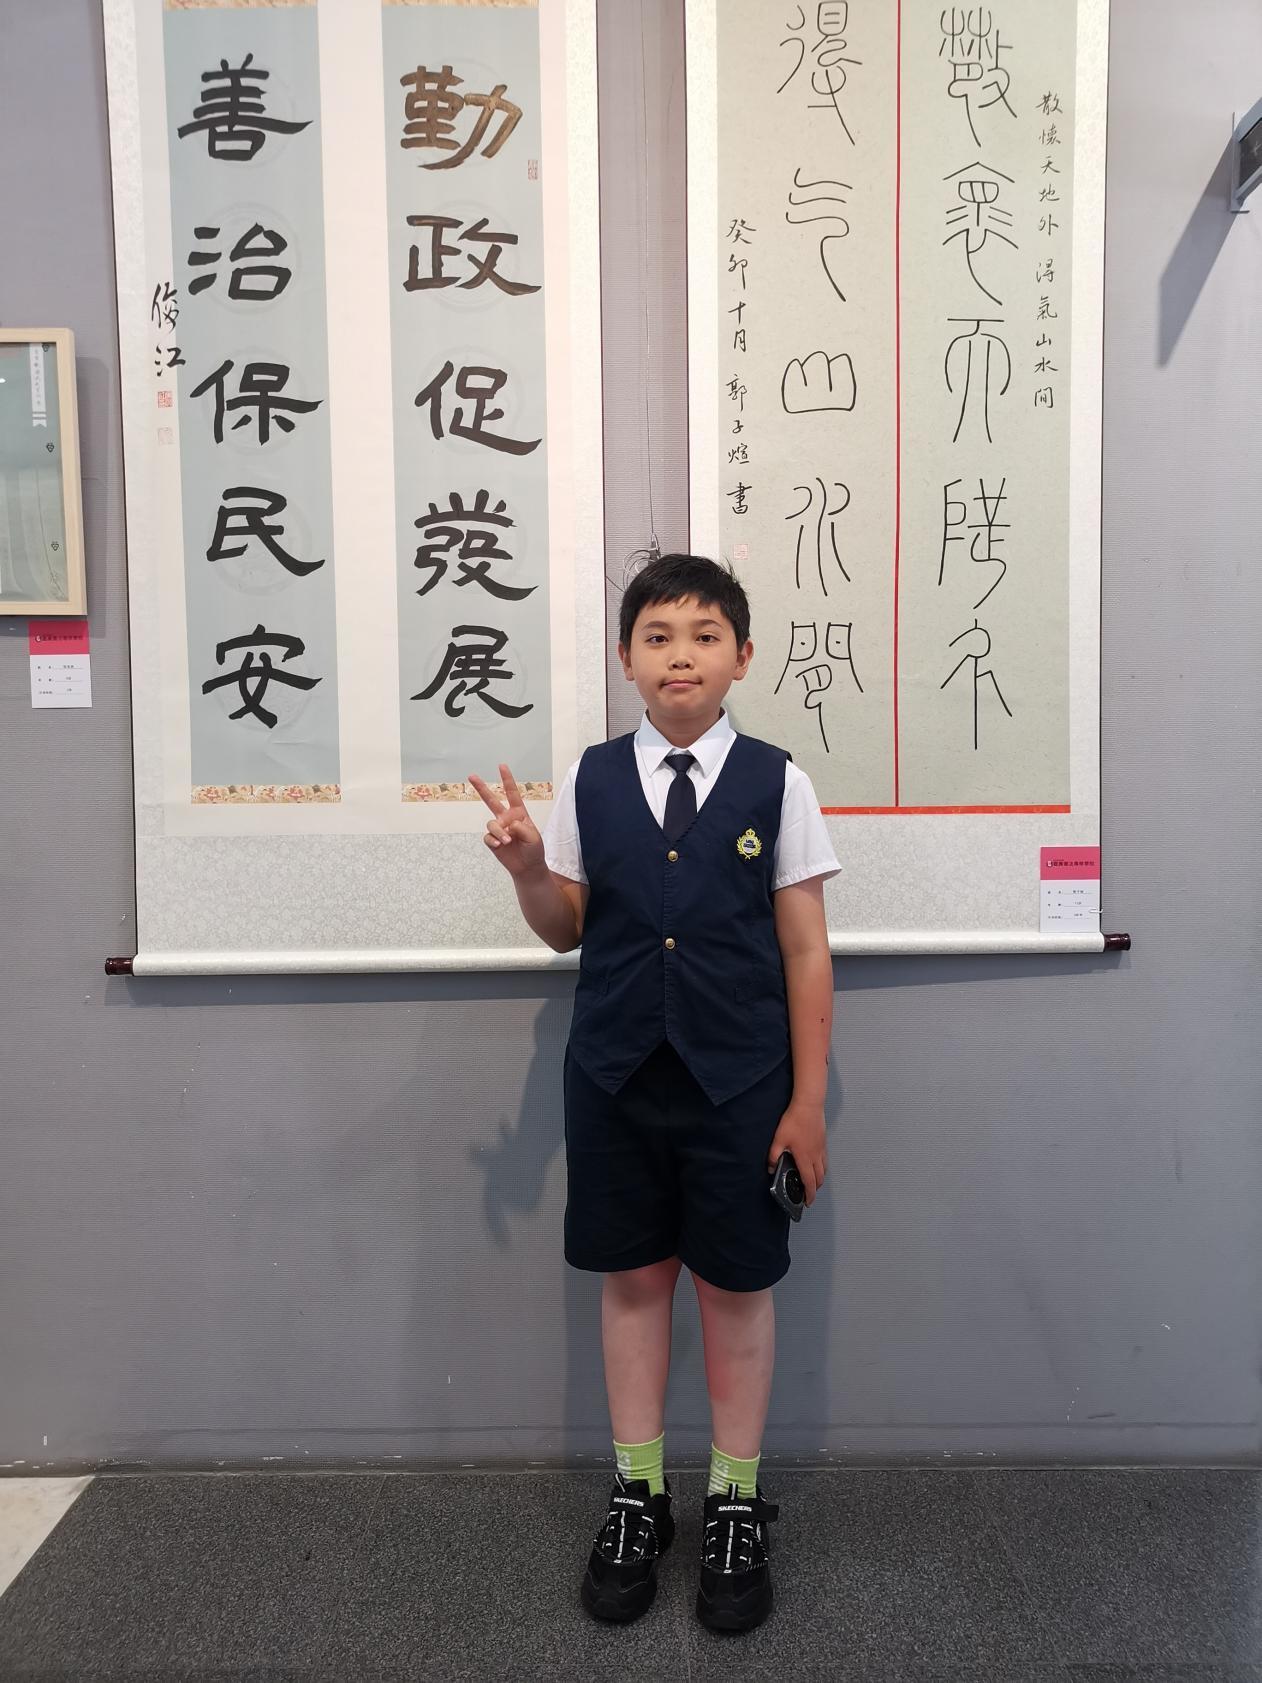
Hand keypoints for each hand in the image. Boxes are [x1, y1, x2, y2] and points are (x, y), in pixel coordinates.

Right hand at [469, 763, 545, 879]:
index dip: (507, 780)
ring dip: (499, 832)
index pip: (512, 793)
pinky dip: (494, 841)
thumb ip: (520, 827)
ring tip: (507, 841)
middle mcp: (507, 818)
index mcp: (519, 813)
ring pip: (492, 824)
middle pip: (491, 800)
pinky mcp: (493, 841)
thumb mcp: (533, 836)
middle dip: (481, 788)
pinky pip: (488, 837)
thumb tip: (505, 825)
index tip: (501, 766)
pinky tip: (500, 846)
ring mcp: (499, 829)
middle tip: (471, 776)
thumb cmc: (534, 849)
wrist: (528, 867)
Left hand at [767, 1102, 826, 1205]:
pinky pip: (825, 1160)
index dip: (809, 1195)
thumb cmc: (795, 1121)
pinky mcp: (823, 1142)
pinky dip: (822, 1168)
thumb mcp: (779, 1139)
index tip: (808, 1202)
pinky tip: (816, 1164)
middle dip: (815, 1189)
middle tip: (809, 1194)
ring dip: (819, 1179)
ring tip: (812, 1182)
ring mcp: (821, 1149)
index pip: (809, 1182)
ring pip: (824, 1170)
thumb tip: (771, 1167)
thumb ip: (774, 1155)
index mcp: (804, 1158)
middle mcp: (815, 1156)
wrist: (809, 1105)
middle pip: (819, 1179)